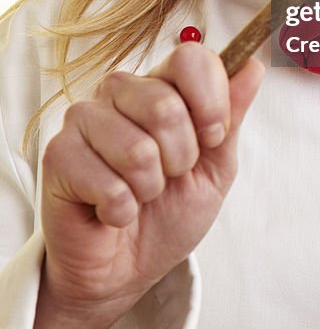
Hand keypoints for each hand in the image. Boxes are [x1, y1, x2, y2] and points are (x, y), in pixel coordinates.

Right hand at [38, 44, 262, 325]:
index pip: (191, 58)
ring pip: (138, 149)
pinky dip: (121, 210)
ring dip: (149, 189)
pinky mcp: (58, 155)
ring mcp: (83, 118)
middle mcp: (119, 91)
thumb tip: (253, 66)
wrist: (125, 270)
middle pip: (166, 105)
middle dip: (180, 158)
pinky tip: (111, 212)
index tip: (213, 137)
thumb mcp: (216, 166)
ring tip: (138, 195)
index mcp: (160, 84)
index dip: (211, 102)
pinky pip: (109, 184)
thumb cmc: (169, 214)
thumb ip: (231, 117)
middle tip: (168, 177)